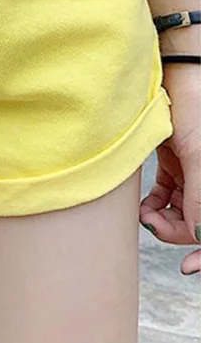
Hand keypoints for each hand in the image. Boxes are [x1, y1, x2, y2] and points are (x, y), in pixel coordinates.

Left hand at [140, 65, 199, 275]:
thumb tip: (199, 238)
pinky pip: (170, 196)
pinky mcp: (178, 164)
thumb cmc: (193, 108)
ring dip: (166, 219)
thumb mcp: (197, 157)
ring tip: (147, 214)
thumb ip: (199, 199)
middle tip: (154, 225)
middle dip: (179, 232)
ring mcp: (195, 173)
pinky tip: (146, 206)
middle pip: (199, 224)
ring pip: (184, 213)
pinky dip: (158, 205)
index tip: (187, 267)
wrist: (173, 75)